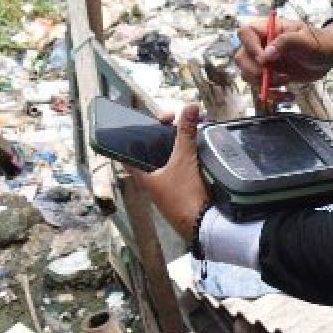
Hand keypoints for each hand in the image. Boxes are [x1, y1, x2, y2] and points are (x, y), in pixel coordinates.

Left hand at [127, 103, 210, 240]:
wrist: (204, 225)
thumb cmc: (185, 196)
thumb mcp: (185, 159)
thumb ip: (186, 133)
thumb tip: (190, 107)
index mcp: (144, 175)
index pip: (128, 151)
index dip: (134, 133)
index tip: (150, 122)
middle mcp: (153, 181)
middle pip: (152, 151)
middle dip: (165, 133)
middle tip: (178, 120)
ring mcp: (167, 186)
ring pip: (168, 158)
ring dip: (179, 143)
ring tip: (191, 129)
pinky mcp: (182, 190)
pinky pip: (181, 166)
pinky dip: (188, 154)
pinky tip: (199, 147)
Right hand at [235, 18, 332, 94]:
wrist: (329, 57)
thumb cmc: (319, 43)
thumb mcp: (306, 41)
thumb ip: (286, 43)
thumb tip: (266, 54)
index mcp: (269, 29)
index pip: (245, 33)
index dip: (249, 47)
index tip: (264, 60)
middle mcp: (262, 45)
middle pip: (242, 57)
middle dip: (256, 71)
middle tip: (275, 76)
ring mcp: (265, 61)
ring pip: (248, 74)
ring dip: (264, 84)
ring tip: (286, 80)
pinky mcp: (270, 76)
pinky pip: (261, 88)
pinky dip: (273, 95)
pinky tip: (288, 95)